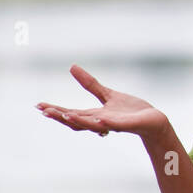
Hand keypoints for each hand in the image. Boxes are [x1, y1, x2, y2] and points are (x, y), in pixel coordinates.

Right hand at [36, 64, 166, 138]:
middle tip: (44, 111)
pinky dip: (106, 124)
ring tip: (64, 114)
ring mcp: (113, 125)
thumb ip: (90, 84)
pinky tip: (99, 121)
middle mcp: (100, 122)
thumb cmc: (131, 111)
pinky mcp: (127, 125)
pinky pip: (115, 126)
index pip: (70, 113)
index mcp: (94, 115)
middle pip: (76, 120)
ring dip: (79, 120)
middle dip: (60, 116)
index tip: (39, 105)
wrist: (154, 121)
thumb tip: (72, 67)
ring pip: (92, 125)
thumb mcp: (108, 94)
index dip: (55, 110)